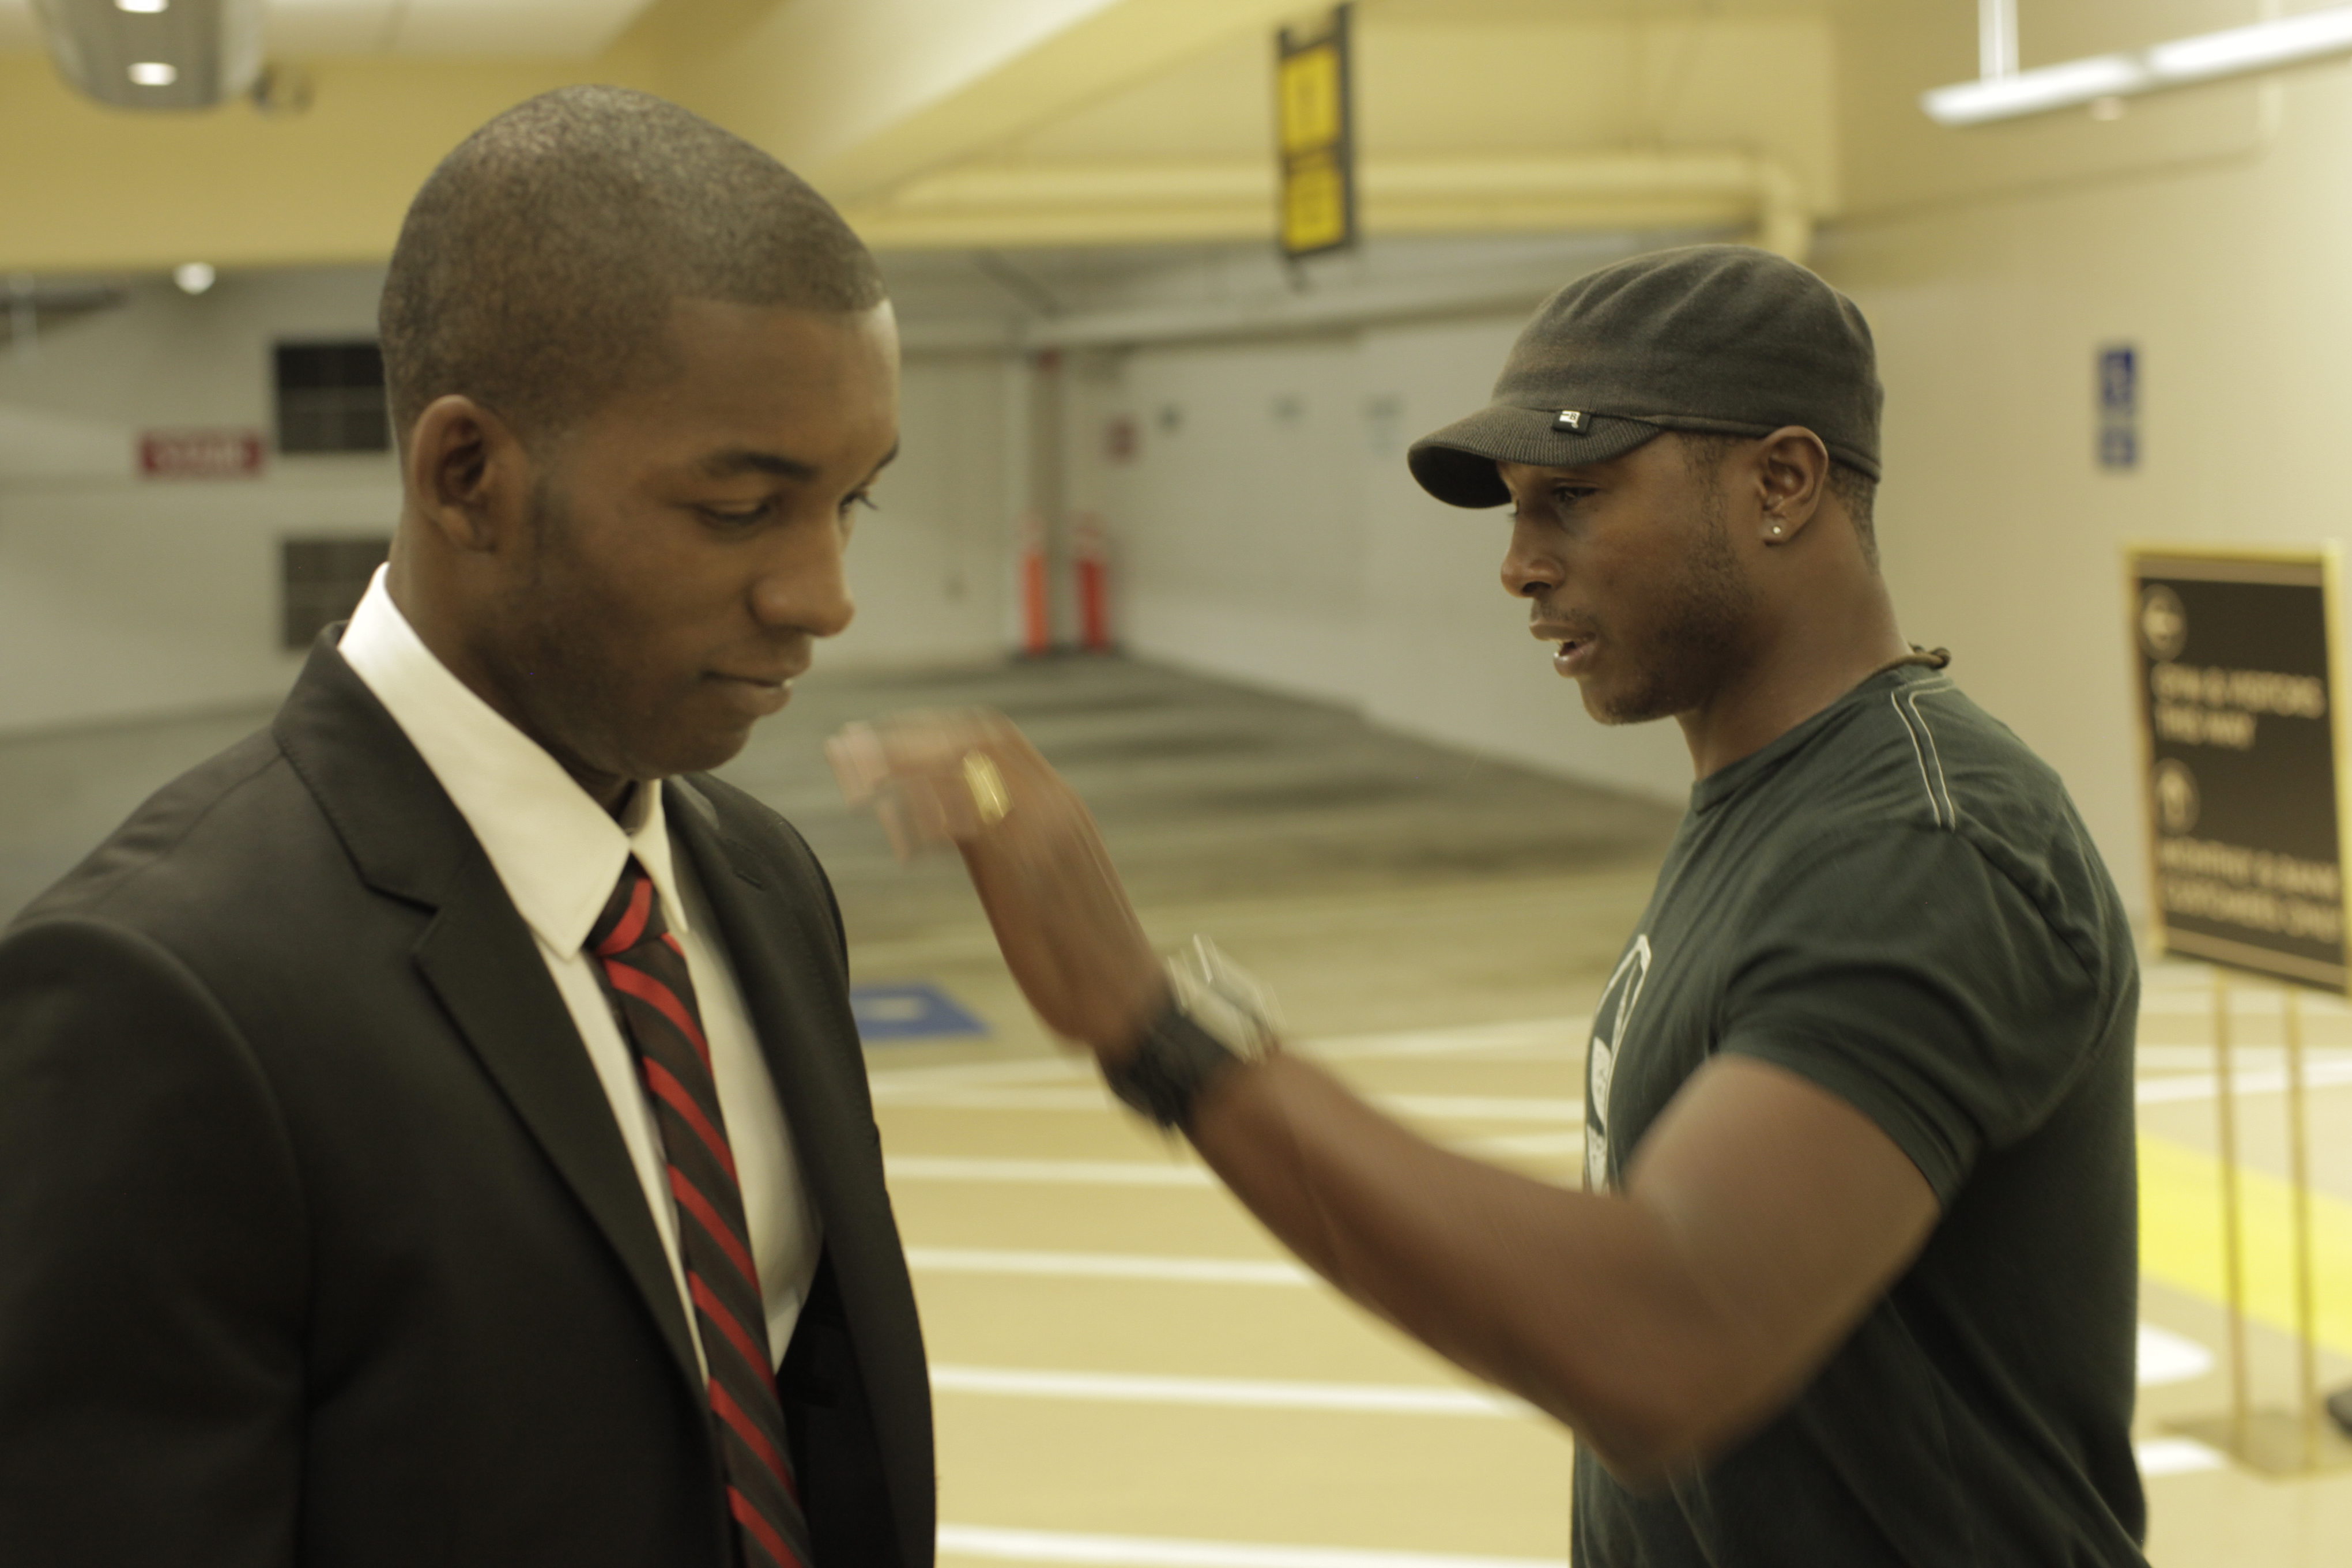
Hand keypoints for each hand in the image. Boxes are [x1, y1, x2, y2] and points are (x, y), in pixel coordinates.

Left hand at [828, 709, 1167, 1057]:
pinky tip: (898, 844)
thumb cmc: (1081, 955)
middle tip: (846, 753)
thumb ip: (1000, 838)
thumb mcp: (1038, 879)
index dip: (925, 731)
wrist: (1130, 1004)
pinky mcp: (1032, 871)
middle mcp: (1056, 805)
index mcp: (1059, 802)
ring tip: (854, 787)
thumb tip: (945, 817)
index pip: (990, 735)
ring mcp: (1047, 834)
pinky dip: (926, 823)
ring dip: (901, 771)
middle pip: (972, 738)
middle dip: (903, 739)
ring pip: (967, 771)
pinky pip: (972, 822)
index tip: (874, 742)